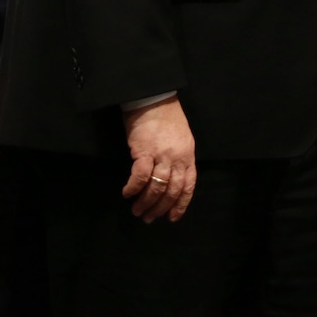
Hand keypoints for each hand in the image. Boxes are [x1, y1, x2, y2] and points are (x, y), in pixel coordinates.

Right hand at [122, 98, 196, 224]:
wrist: (153, 99)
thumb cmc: (167, 118)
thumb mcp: (182, 139)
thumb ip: (179, 159)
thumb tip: (170, 180)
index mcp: (188, 156)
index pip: (188, 186)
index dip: (180, 205)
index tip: (171, 218)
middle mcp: (178, 158)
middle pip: (172, 190)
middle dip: (160, 208)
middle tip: (149, 218)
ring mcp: (162, 155)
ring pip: (157, 187)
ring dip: (146, 202)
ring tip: (137, 211)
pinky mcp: (144, 151)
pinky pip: (140, 176)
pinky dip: (133, 188)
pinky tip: (127, 193)